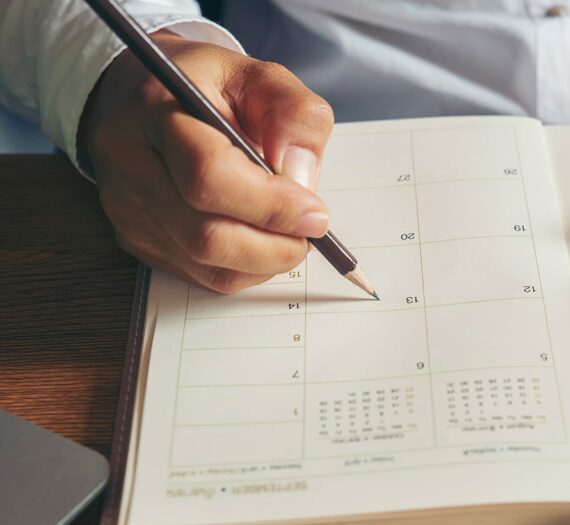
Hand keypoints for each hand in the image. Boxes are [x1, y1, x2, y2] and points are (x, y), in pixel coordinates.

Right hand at [80, 31, 333, 292]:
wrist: (145, 100)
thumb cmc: (207, 89)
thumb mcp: (260, 77)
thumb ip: (294, 115)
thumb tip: (301, 177)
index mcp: (155, 110)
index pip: (208, 175)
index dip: (271, 205)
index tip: (315, 212)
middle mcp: (130, 164)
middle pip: (204, 235)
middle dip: (274, 244)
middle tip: (310, 231)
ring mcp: (128, 209)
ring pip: (206, 264)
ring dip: (265, 260)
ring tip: (291, 233)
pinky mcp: (138, 241)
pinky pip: (203, 276)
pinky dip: (247, 268)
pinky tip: (262, 241)